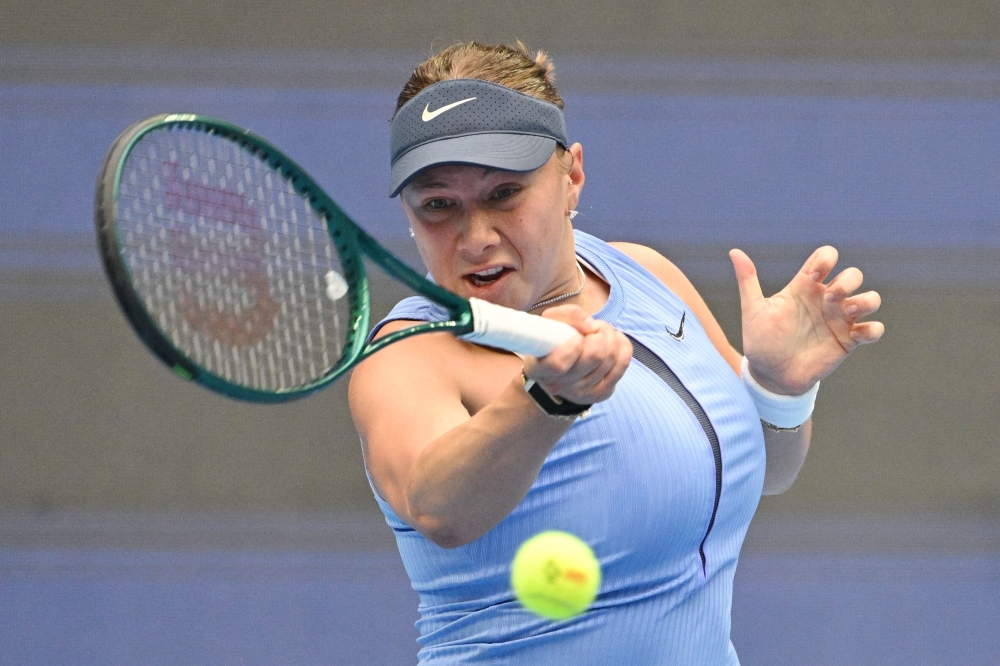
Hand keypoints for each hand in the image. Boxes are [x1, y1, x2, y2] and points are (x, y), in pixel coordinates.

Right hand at [521, 304, 632, 404]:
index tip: (577, 336)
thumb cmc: (555, 339)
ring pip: (611, 357)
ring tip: (600, 332)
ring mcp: (581, 394)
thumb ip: (568, 315)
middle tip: (593, 327)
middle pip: (595, 356)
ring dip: (610, 335)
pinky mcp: (601, 394)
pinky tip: (613, 340)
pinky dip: (622, 345)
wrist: (561, 365)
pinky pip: (623, 362)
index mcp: (539, 370)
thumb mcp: (552, 321)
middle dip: (599, 332)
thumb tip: (592, 325)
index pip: (559, 364)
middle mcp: (559, 386)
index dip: (574, 345)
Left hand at [730, 246, 883, 394]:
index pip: (825, 258)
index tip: (811, 277)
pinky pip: (874, 330)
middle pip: (853, 275)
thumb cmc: (760, 339)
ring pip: (870, 299)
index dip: (825, 259)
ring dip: (866, 300)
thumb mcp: (753, 310)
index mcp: (804, 287)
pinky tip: (857, 335)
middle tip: (830, 298)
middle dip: (848, 280)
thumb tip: (734, 252)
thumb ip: (747, 280)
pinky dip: (873, 330)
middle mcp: (826, 300)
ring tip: (847, 311)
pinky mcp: (849, 341)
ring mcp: (839, 320)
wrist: (770, 374)